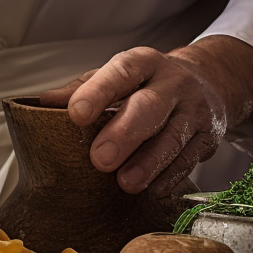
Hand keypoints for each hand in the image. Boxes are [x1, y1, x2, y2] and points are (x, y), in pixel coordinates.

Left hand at [40, 36, 252, 195]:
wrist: (209, 80)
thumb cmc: (147, 83)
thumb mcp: (116, 77)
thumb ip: (81, 89)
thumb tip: (43, 103)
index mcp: (143, 63)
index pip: (121, 72)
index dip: (98, 92)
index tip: (76, 114)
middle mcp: (173, 83)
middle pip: (150, 106)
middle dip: (126, 133)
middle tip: (101, 159)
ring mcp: (195, 110)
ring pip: (174, 136)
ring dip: (149, 163)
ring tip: (126, 182)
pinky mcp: (209, 136)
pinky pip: (190, 158)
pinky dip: (170, 176)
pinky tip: (153, 189)